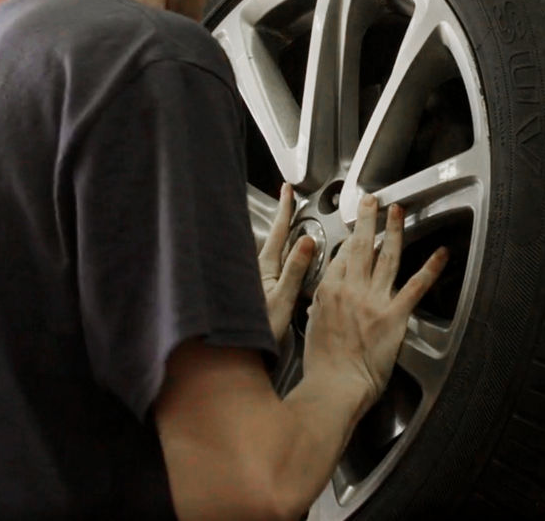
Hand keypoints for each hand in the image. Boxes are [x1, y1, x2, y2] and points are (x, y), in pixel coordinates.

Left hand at [258, 183, 313, 342]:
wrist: (236, 355)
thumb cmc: (258, 331)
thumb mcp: (283, 299)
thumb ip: (295, 269)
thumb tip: (308, 240)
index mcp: (263, 268)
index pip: (278, 232)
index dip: (285, 209)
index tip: (288, 189)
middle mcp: (254, 271)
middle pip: (271, 237)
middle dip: (280, 219)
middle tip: (287, 199)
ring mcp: (252, 281)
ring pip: (267, 251)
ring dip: (278, 237)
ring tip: (286, 223)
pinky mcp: (252, 292)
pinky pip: (265, 265)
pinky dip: (276, 255)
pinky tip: (280, 258)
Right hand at [302, 195, 448, 411]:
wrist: (335, 386)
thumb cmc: (323, 366)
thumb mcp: (312, 328)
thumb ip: (321, 307)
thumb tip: (323, 299)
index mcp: (328, 292)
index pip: (340, 256)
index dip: (350, 239)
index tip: (356, 228)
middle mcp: (351, 290)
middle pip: (361, 247)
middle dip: (367, 220)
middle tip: (372, 200)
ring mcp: (373, 300)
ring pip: (386, 257)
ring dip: (393, 231)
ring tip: (397, 212)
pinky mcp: (394, 315)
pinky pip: (416, 286)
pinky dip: (430, 268)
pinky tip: (441, 254)